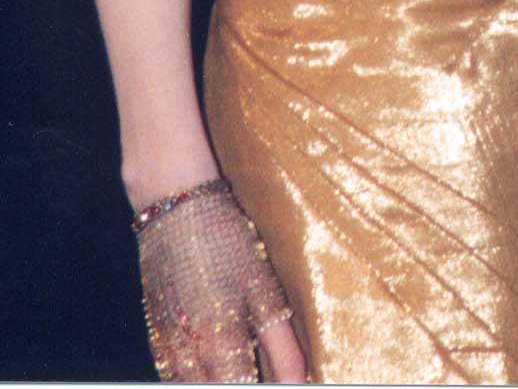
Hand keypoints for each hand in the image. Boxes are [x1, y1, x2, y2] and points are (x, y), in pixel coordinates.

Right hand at [134, 178, 306, 381]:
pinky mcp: (155, 334)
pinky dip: (192, 376)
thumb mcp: (263, 291)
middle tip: (257, 372)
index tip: (276, 382)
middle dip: (237, 382)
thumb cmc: (225, 243)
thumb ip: (282, 347)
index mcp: (219, 347)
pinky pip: (172, 373)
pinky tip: (210, 365)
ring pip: (190, 385)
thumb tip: (301, 383)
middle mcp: (188, 356)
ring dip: (215, 379)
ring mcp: (166, 347)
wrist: (175, 207)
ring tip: (238, 366)